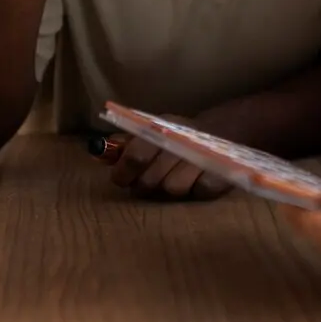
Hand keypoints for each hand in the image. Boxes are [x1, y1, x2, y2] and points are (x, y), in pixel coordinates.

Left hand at [108, 117, 233, 200]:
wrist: (224, 130)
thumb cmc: (180, 135)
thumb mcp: (153, 131)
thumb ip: (126, 143)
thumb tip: (97, 152)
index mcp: (160, 129)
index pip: (135, 155)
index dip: (123, 172)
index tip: (121, 179)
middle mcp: (180, 142)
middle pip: (151, 179)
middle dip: (144, 185)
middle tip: (147, 182)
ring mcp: (202, 158)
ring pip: (173, 188)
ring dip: (170, 187)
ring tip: (173, 179)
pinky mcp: (221, 174)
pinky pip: (200, 192)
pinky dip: (195, 190)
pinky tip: (195, 181)